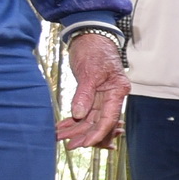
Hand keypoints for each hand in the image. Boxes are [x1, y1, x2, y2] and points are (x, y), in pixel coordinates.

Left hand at [56, 31, 128, 148]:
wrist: (90, 35)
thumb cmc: (94, 50)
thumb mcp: (89, 72)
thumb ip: (85, 94)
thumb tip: (79, 115)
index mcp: (117, 90)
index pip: (109, 118)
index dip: (98, 133)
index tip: (85, 144)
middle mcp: (112, 96)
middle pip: (99, 122)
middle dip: (83, 134)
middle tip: (69, 144)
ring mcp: (103, 96)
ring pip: (90, 118)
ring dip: (76, 129)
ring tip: (61, 137)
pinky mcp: (93, 94)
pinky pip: (85, 111)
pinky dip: (74, 119)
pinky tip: (63, 127)